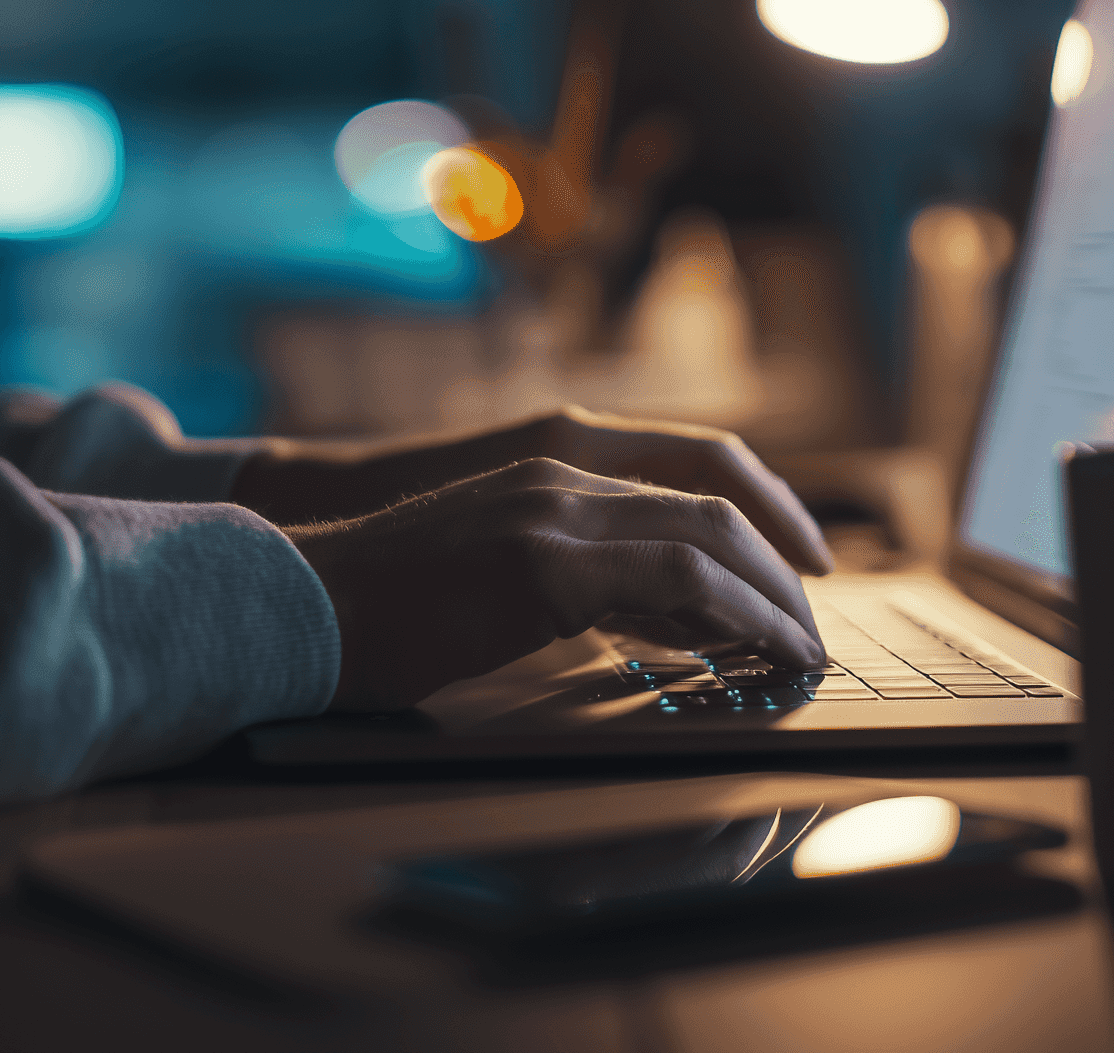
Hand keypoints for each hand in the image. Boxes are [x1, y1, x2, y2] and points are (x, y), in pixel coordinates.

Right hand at [284, 457, 827, 709]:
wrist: (297, 600)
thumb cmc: (379, 604)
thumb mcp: (491, 570)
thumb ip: (569, 573)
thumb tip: (648, 615)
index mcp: (549, 463)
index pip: (689, 466)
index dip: (762, 505)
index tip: (800, 561)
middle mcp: (562, 470)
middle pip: (716, 495)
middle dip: (784, 555)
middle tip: (816, 615)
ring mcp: (554, 509)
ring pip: (711, 534)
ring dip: (773, 595)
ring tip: (804, 646)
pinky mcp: (546, 562)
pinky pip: (681, 580)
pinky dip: (741, 616)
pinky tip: (764, 650)